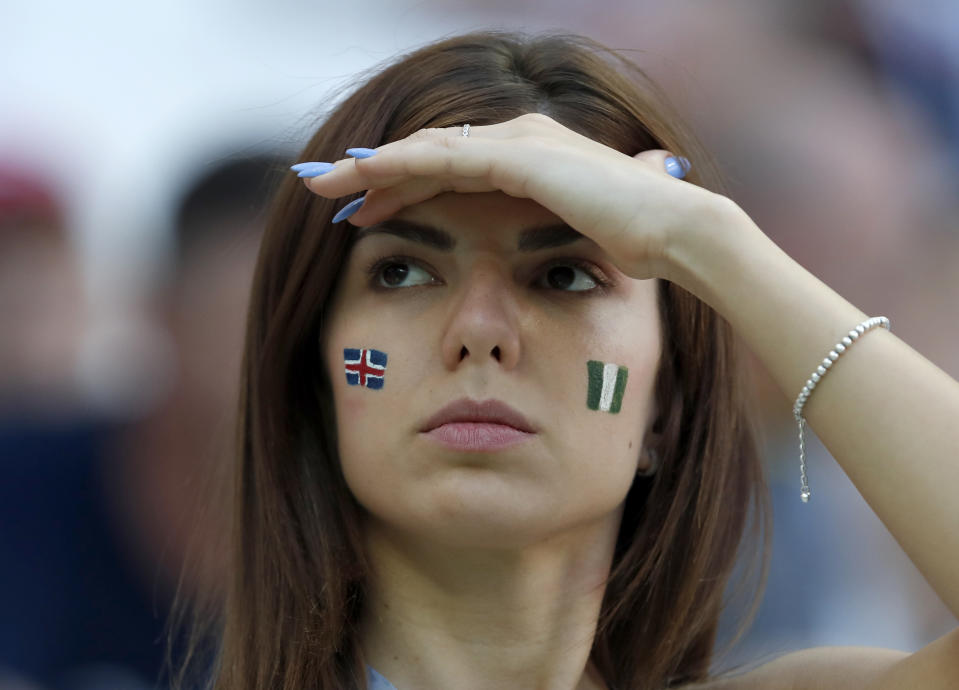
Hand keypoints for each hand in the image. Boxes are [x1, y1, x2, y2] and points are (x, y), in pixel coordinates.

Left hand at [298, 113, 732, 281]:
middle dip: (374, 176)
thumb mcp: (584, 234)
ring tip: (323, 186)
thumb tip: (574, 240)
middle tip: (328, 195)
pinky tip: (360, 180)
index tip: (367, 212)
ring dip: (370, 169)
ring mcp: (517, 143)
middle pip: (427, 155)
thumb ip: (563, 227)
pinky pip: (440, 159)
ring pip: (423, 152)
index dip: (405, 187)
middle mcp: (518, 139)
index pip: (451, 168)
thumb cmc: (638, 243)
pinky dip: (396, 167)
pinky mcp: (517, 156)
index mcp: (529, 157)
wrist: (676, 232)